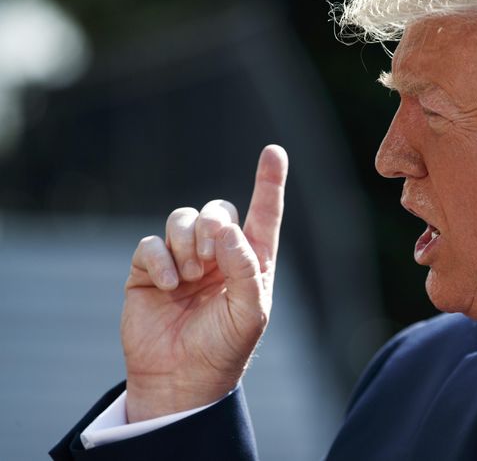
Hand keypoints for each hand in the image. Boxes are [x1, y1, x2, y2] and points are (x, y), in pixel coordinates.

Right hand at [121, 145, 287, 421]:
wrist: (181, 380)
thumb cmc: (224, 347)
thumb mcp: (249, 311)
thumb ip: (245, 267)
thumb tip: (224, 227)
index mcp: (251, 262)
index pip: (263, 214)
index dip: (269, 182)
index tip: (274, 151)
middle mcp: (218, 255)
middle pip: (216, 210)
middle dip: (212, 227)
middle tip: (209, 263)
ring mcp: (183, 260)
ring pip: (182, 218)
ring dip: (186, 241)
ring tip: (189, 276)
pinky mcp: (149, 270)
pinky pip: (151, 243)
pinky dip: (159, 259)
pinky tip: (167, 285)